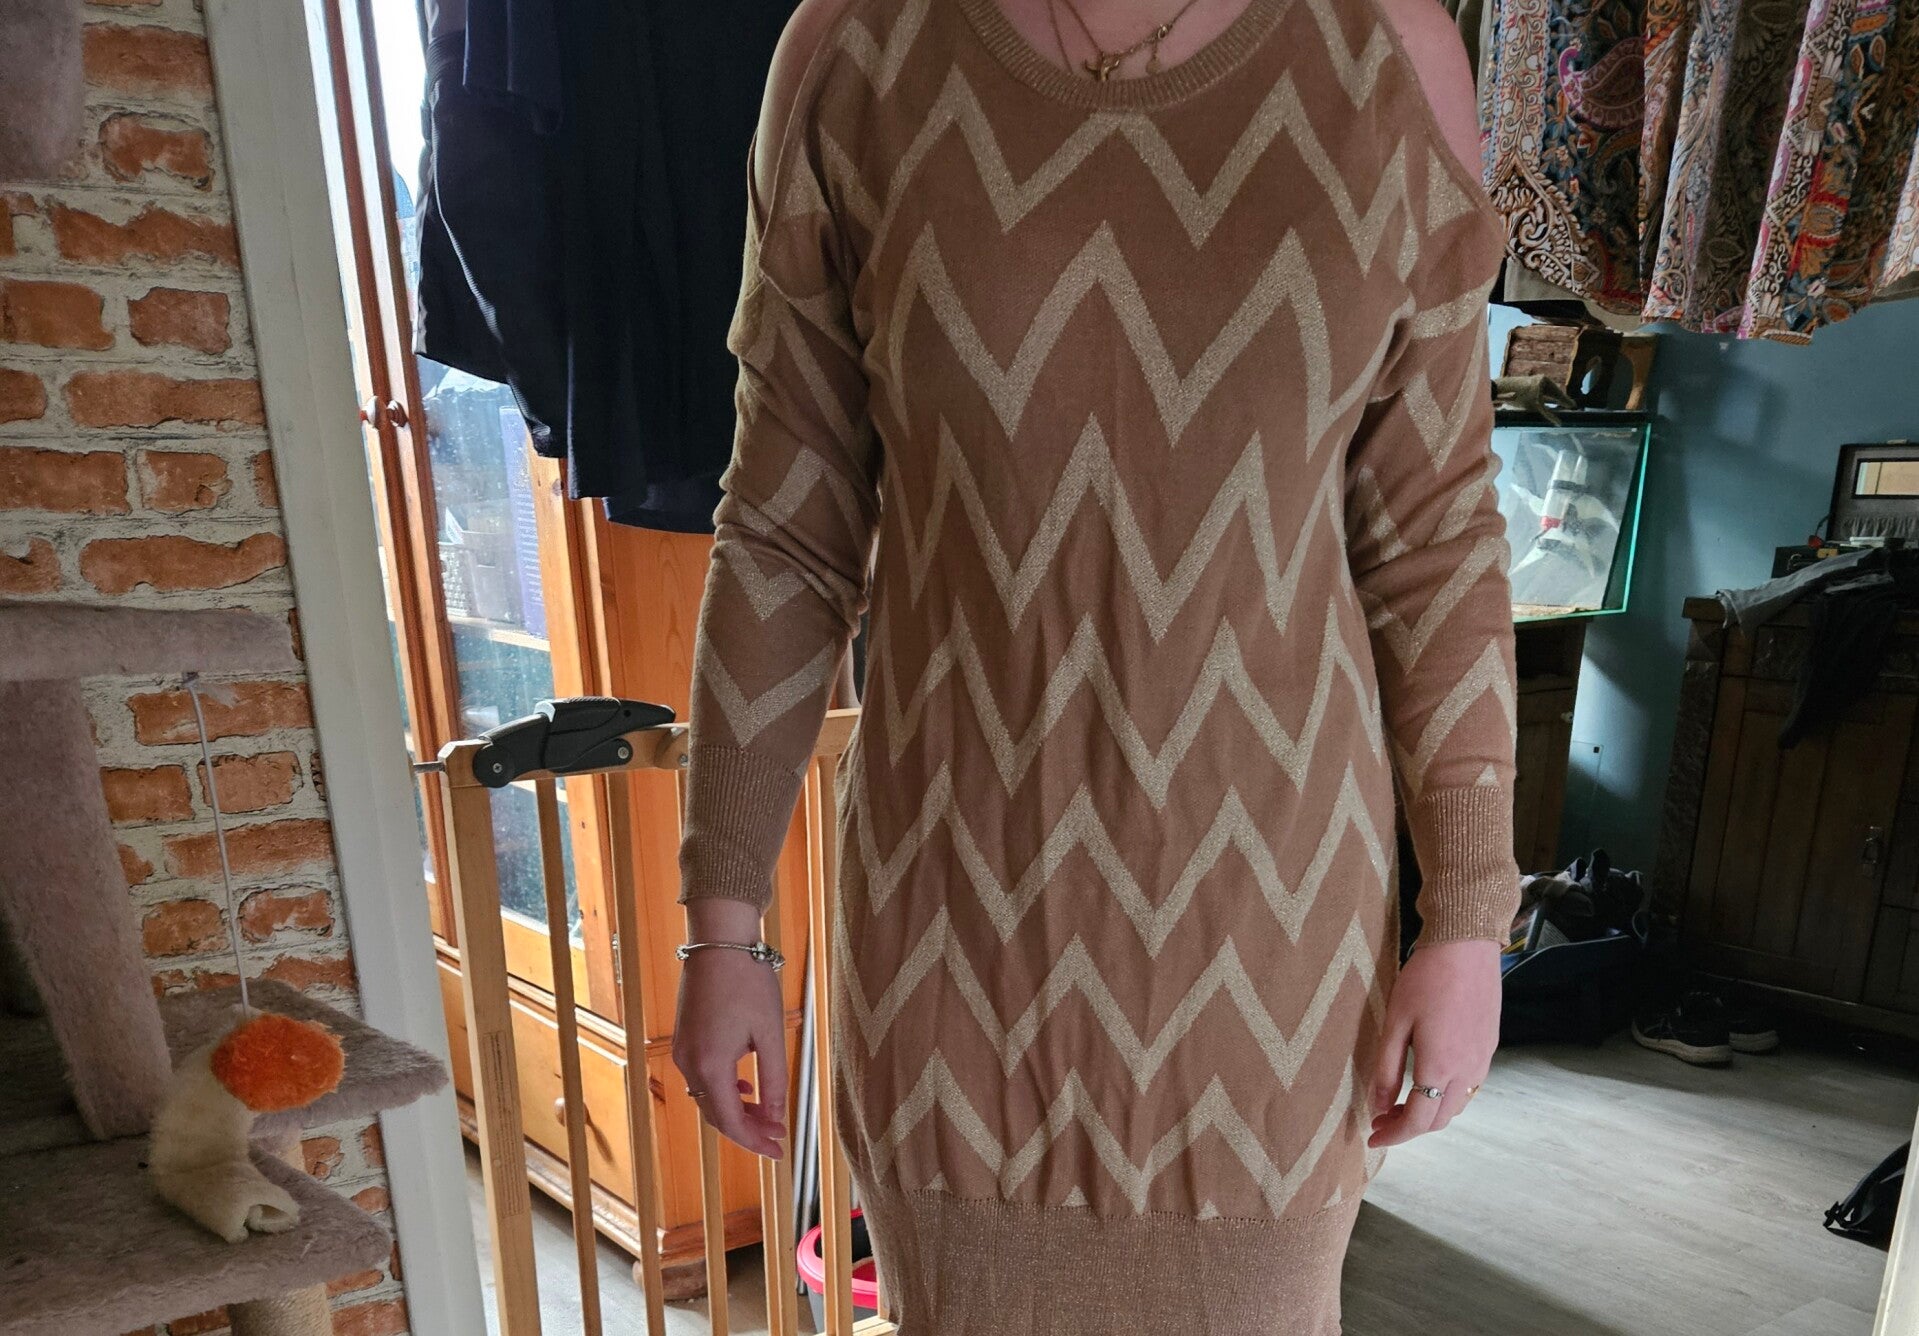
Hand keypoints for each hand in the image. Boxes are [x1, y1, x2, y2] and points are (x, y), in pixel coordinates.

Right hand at [670, 900, 787, 1159]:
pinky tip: (746, 1087)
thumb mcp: (770, 1033)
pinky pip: (703, 1078)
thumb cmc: (748, 981)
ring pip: (708, 1098)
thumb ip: (775, 1080)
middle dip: (747, 1130)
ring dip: (736, 1111)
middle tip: (777, 1137)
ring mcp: (683, 1051)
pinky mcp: (684, 1039)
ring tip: (767, 1115)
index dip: (754, 1142)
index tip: (777, 1152)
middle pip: (716, 1115)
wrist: (719, 942)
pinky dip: (724, 1091)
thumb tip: (776, 1117)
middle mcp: (689, 1063)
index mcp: (710, 1065)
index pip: (730, 1122)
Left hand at [1368, 937, 1499, 1147]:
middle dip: (1408, 1127)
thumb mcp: (1395, 1022)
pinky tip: (1427, 1081)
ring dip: (1428, 1112)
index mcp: (1440, 1067)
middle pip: (1438, 1119)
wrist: (1466, 946)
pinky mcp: (1490, 1047)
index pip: (1418, 1121)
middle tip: (1380, 1120)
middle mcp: (1467, 1071)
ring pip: (1456, 1105)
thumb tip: (1378, 1106)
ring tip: (1399, 1103)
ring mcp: (1483, 1060)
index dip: (1394, 1136)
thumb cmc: (1425, 979)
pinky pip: (1469, 1087)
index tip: (1372, 1139)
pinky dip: (1446, 1096)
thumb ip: (1386, 1068)